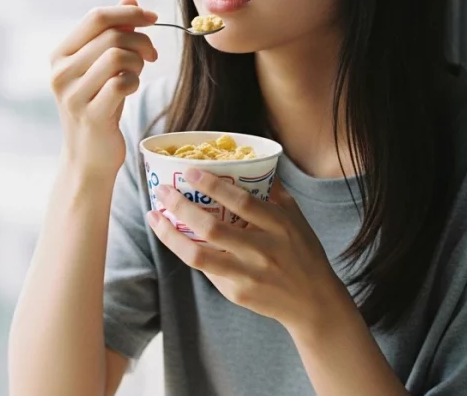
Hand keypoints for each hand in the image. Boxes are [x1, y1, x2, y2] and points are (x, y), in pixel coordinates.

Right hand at [49, 0, 158, 178]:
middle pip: (111, 36)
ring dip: (138, 62)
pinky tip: (132, 89)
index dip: (129, 12)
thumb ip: (113, 35)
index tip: (153, 18)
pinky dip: (135, 82)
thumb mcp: (102, 69)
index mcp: (60, 55)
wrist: (88, 158)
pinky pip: (122, 83)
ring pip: (118, 56)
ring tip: (139, 74)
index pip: (96, 17)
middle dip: (141, 41)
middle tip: (152, 56)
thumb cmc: (99, 109)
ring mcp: (73, 95)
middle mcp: (60, 72)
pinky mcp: (91, 115)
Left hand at [146, 168, 355, 334]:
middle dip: (182, 207)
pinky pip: (206, 270)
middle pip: (213, 229)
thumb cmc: (304, 253)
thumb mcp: (297, 218)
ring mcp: (248, 275)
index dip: (213, 185)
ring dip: (170, 235)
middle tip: (162, 191)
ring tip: (154, 216)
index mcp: (280, 226)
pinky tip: (175, 237)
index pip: (242, 202)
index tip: (191, 171)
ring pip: (199, 256)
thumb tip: (253, 163)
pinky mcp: (237, 293)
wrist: (313, 303)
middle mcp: (263, 250)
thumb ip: (275, 192)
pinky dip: (188, 251)